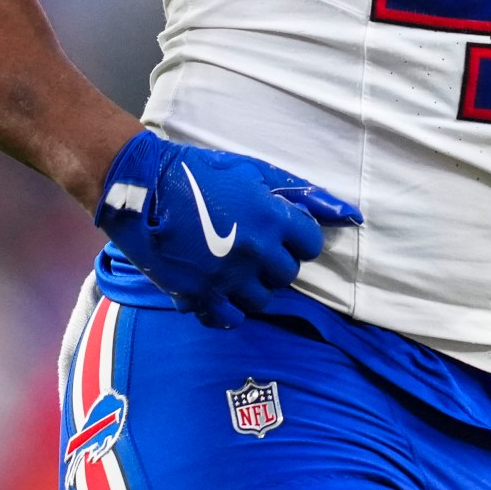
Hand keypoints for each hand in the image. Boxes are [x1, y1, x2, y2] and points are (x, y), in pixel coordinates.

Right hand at [93, 131, 362, 328]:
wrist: (140, 188)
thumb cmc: (197, 172)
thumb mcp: (251, 170)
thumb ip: (299, 192)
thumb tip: (349, 213)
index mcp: (271, 218)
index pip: (310, 243)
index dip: (296, 235)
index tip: (278, 229)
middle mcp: (255, 252)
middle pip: (287, 273)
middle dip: (274, 260)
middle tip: (250, 243)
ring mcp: (227, 278)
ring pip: (261, 299)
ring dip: (251, 284)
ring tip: (231, 264)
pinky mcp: (199, 297)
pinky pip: (228, 319)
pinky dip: (226, 307)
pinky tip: (217, 288)